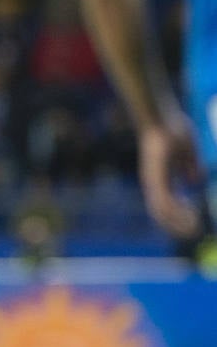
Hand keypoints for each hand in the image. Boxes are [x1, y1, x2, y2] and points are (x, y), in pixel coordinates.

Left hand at [138, 116, 201, 237]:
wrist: (159, 115)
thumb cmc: (172, 128)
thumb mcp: (187, 150)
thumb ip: (189, 166)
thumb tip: (194, 182)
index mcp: (161, 178)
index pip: (167, 204)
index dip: (178, 215)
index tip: (194, 221)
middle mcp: (154, 182)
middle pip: (161, 212)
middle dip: (177, 224)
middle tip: (194, 231)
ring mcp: (152, 179)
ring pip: (161, 210)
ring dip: (177, 221)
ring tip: (194, 227)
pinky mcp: (154, 176)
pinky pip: (163, 200)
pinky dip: (176, 211)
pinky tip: (190, 215)